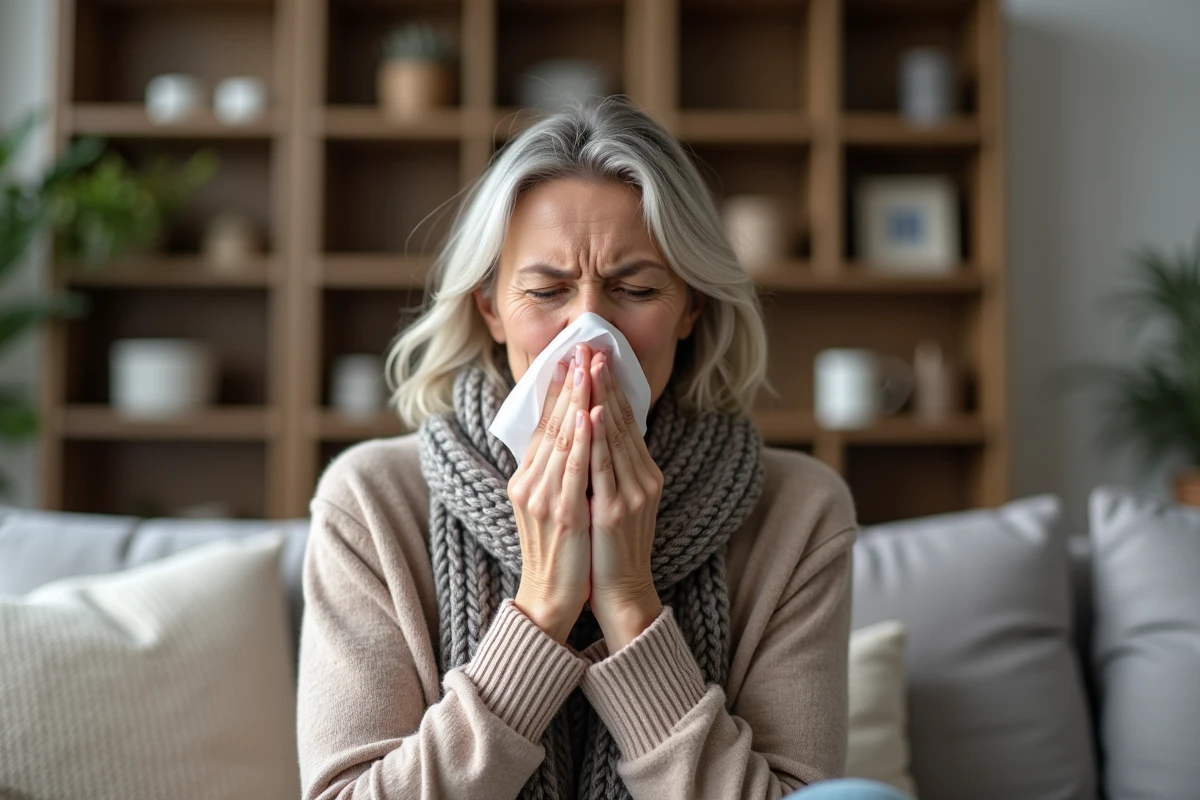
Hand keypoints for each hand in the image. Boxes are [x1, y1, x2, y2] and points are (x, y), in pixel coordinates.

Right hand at [509, 344, 595, 644]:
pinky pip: (573, 468)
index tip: (566, 359)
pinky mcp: (564, 513)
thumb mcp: (551, 507)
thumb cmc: (559, 554)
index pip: (542, 425)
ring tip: (587, 368)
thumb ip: (555, 474)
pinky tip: (587, 414)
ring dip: (576, 399)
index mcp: (527, 480)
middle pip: (550, 424)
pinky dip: (580, 439)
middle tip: (579, 348)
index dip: (555, 391)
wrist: (549, 599)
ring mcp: (544, 497)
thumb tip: (572, 440)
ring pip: (561, 439)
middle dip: (567, 384)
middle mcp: (530, 483)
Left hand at [585, 350, 664, 651]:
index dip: (611, 385)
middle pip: (623, 419)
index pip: (626, 420)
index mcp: (643, 473)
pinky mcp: (616, 510)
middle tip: (592, 345)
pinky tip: (593, 413)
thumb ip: (610, 468)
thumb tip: (594, 433)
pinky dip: (600, 438)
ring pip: (615, 436)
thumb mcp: (615, 500)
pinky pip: (606, 467)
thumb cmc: (610, 548)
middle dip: (605, 381)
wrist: (621, 592)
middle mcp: (643, 478)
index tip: (596, 354)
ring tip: (590, 366)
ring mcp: (632, 493)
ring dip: (601, 397)